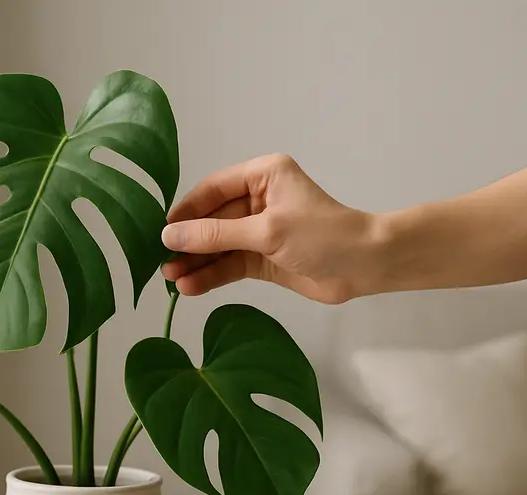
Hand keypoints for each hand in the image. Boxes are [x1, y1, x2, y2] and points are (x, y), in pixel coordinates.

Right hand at [161, 153, 380, 303]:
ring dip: (197, 262)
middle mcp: (259, 199)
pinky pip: (230, 264)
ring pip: (219, 245)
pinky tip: (191, 287)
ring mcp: (261, 230)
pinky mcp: (264, 258)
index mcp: (263, 175)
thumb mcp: (265, 232)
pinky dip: (212, 275)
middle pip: (212, 220)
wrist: (365, 267)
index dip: (186, 211)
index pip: (213, 189)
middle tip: (161, 262)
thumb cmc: (322, 235)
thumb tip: (169, 237)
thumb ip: (215, 235)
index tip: (161, 231)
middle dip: (189, 242)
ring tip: (171, 279)